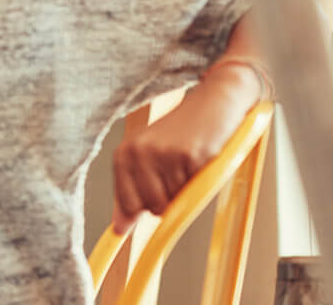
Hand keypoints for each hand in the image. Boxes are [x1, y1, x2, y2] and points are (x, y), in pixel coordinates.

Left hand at [111, 83, 249, 232]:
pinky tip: (200, 159)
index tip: (156, 199)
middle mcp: (139, 153)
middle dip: (169, 200)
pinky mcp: (190, 156)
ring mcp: (164, 154)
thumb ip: (131, 193)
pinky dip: (201, 181)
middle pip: (153, 207)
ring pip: (176, 201)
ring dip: (187, 190)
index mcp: (124, 154)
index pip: (127, 202)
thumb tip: (119, 230)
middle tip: (177, 175)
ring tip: (188, 165)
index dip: (144, 207)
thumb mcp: (148, 157)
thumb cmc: (180, 133)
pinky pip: (195, 189)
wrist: (213, 103)